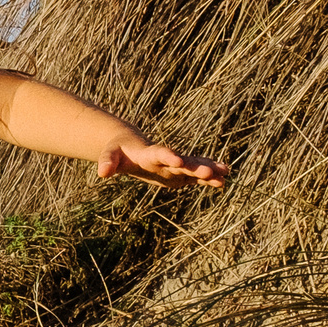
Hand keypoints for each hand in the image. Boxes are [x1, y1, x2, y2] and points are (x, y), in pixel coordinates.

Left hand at [97, 141, 228, 188]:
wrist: (131, 146)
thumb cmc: (118, 151)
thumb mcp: (110, 156)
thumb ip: (107, 162)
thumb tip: (102, 173)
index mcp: (149, 153)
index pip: (160, 153)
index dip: (168, 156)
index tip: (179, 160)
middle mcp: (166, 157)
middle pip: (183, 162)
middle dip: (196, 166)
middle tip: (210, 171)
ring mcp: (175, 164)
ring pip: (194, 166)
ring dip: (209, 170)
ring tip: (225, 173)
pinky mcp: (180, 172)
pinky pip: (196, 175)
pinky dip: (209, 177)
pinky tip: (223, 180)